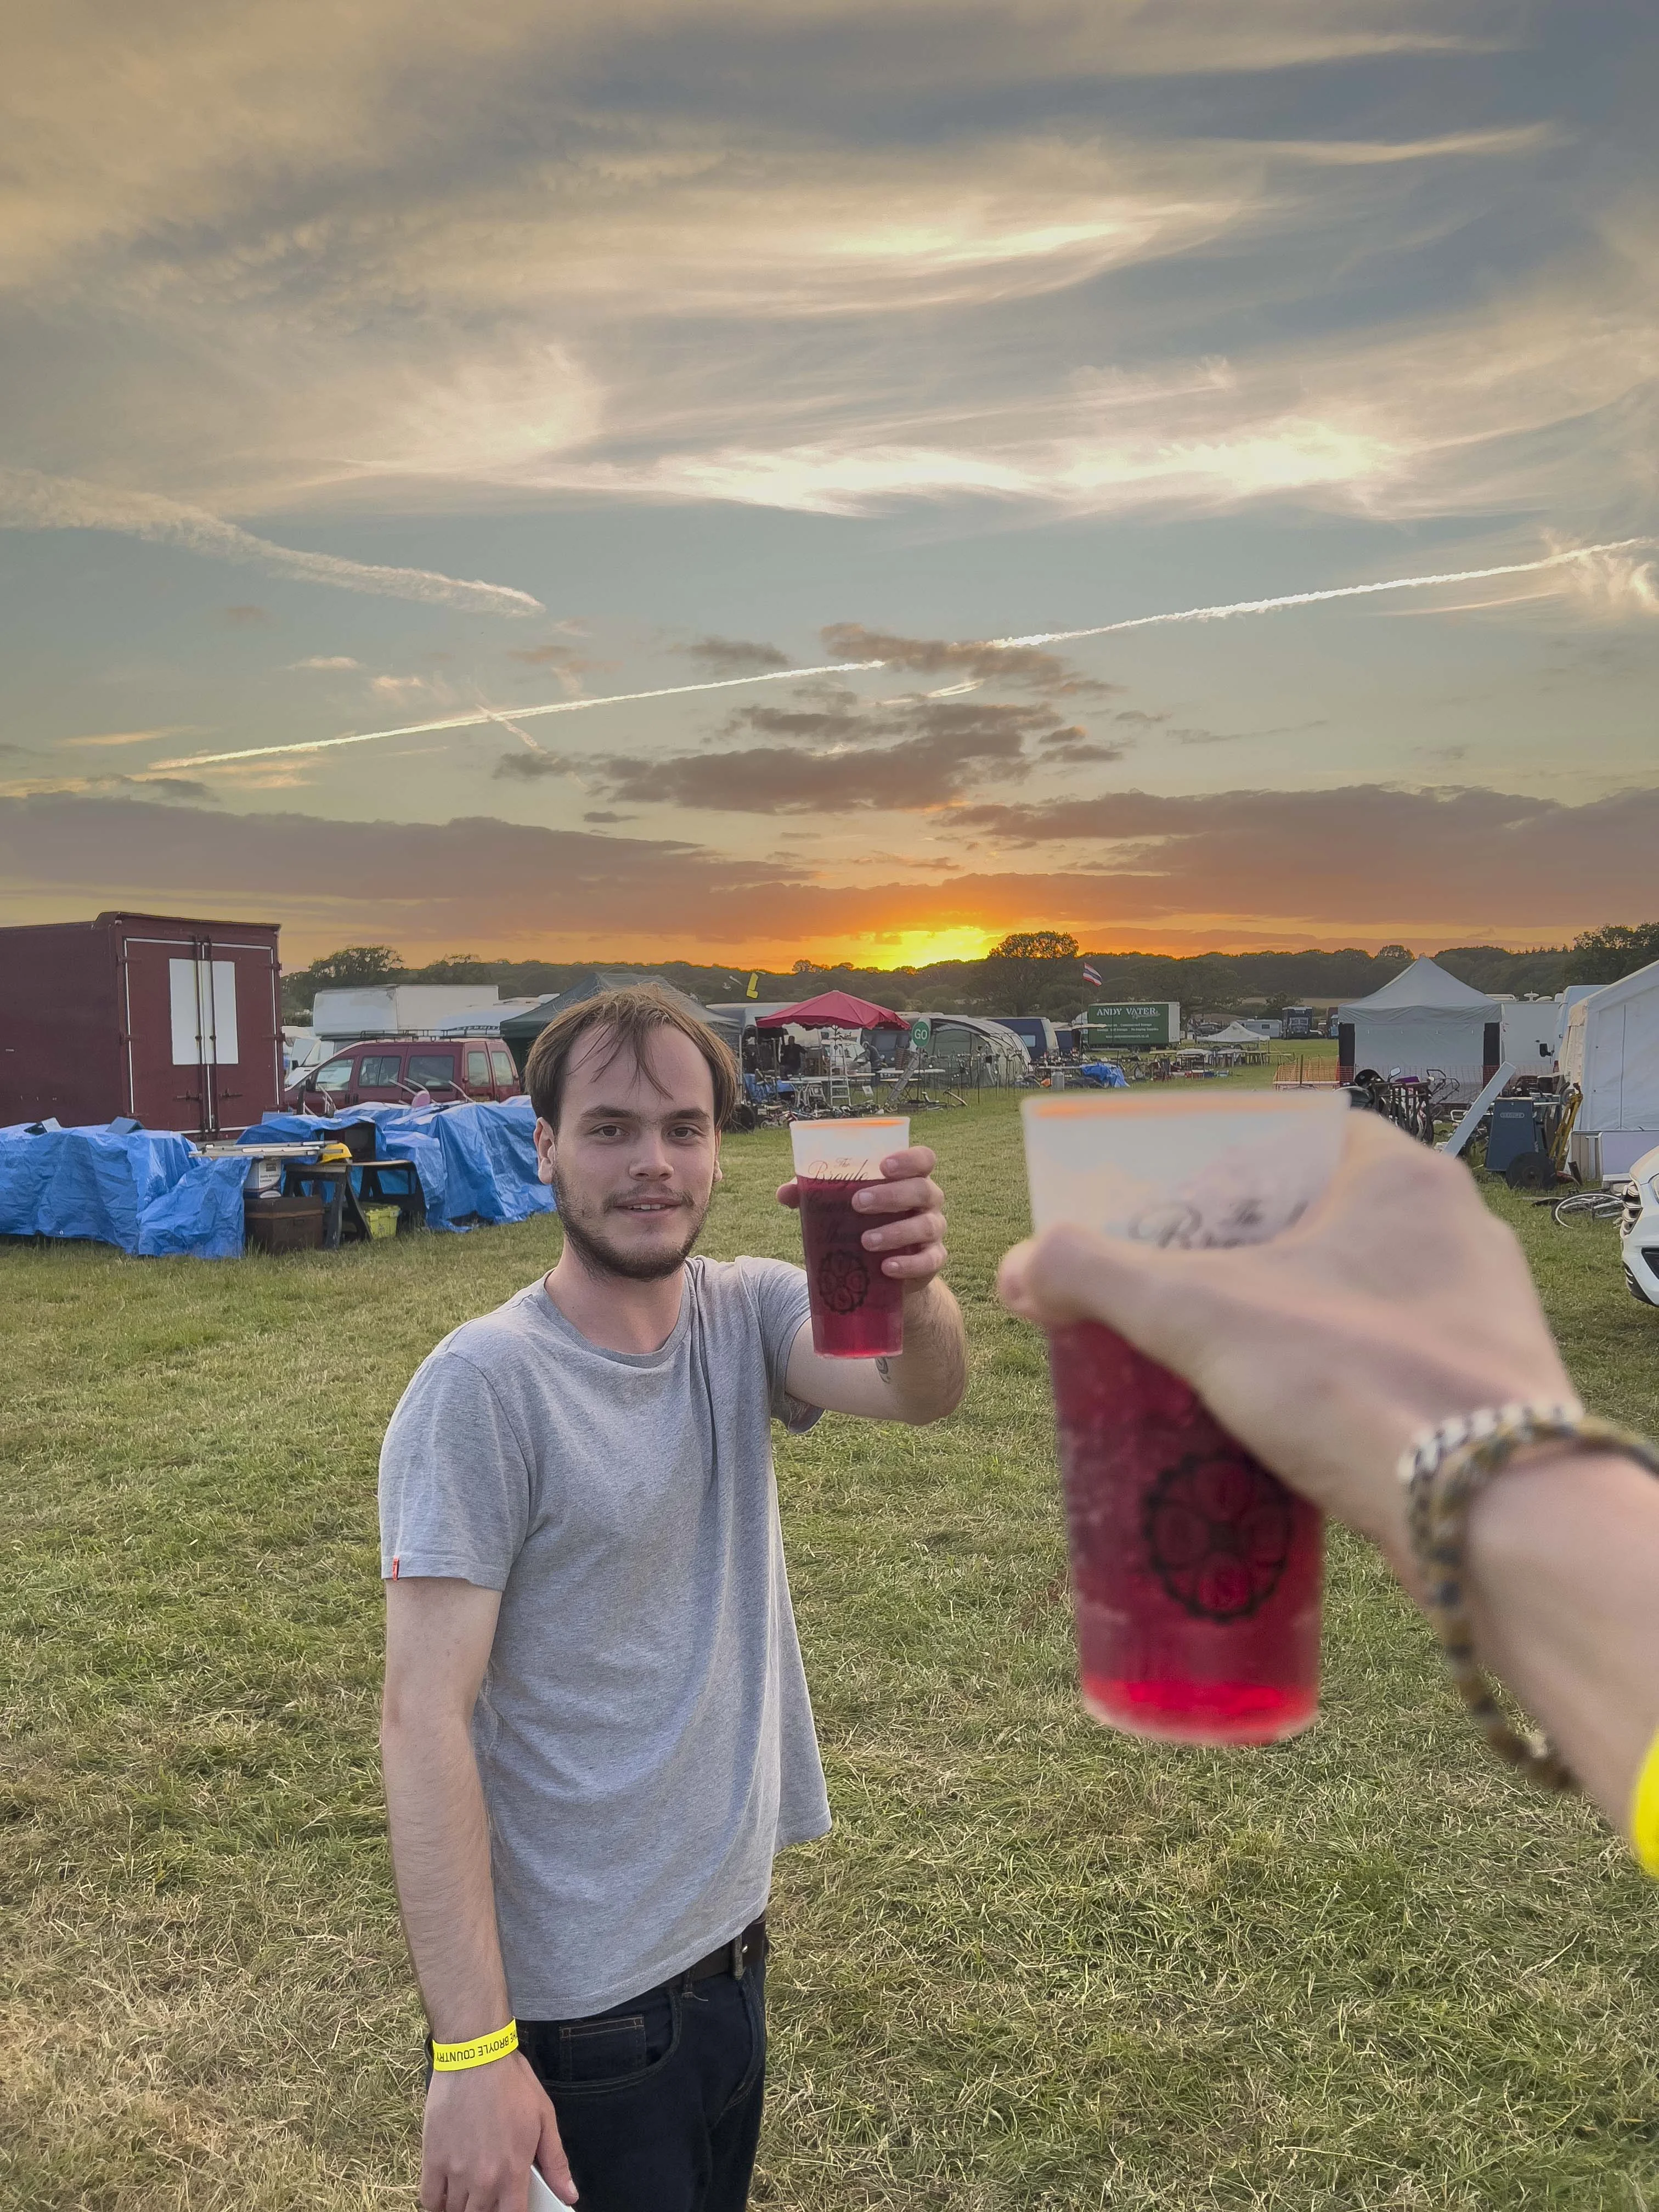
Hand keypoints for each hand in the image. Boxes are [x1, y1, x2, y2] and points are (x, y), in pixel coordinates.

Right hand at [421, 2053, 576, 2210]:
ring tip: (471, 2192)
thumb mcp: (544, 2117)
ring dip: (464, 2207)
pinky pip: (429, 2199)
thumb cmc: (512, 2083)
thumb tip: (570, 2195)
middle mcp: (483, 2179)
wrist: (475, 2055)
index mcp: (513, 2171)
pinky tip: (446, 2196)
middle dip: (487, 2209)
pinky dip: (437, 2204)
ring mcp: (455, 2172)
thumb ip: (555, 2161)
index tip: (511, 2206)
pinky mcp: (432, 2159)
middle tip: (491, 2192)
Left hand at [778, 1144, 947, 1290]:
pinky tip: (887, 1267)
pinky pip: (929, 1260)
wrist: (886, 1270)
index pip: (924, 1159)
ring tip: (866, 1241)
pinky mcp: (933, 1259)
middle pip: (923, 1190)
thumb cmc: (863, 1222)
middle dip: (891, 1195)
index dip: (909, 1159)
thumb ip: (815, 1195)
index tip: (883, 1165)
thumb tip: (784, 1192)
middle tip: (858, 1203)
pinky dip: (909, 1264)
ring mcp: (933, 1230)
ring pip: (927, 1225)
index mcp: (910, 1178)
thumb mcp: (841, 1206)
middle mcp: (928, 1200)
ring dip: (896, 1232)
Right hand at [997, 1114, 1572, 1577]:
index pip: (1287, 1138)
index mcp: (1401, 1174)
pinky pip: (1383, 1360)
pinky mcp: (1483, 1390)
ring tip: (1202, 1362)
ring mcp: (1476, 1312)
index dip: (1211, 1167)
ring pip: (1348, 1295)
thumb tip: (1018, 1266)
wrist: (1494, 1521)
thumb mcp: (1198, 1314)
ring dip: (1276, 1322)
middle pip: (1312, 1220)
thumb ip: (1096, 1275)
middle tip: (1160, 1292)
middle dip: (1232, 1256)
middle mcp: (1455, 1228)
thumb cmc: (1355, 1383)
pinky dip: (1324, 1380)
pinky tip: (1272, 1422)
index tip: (1154, 1210)